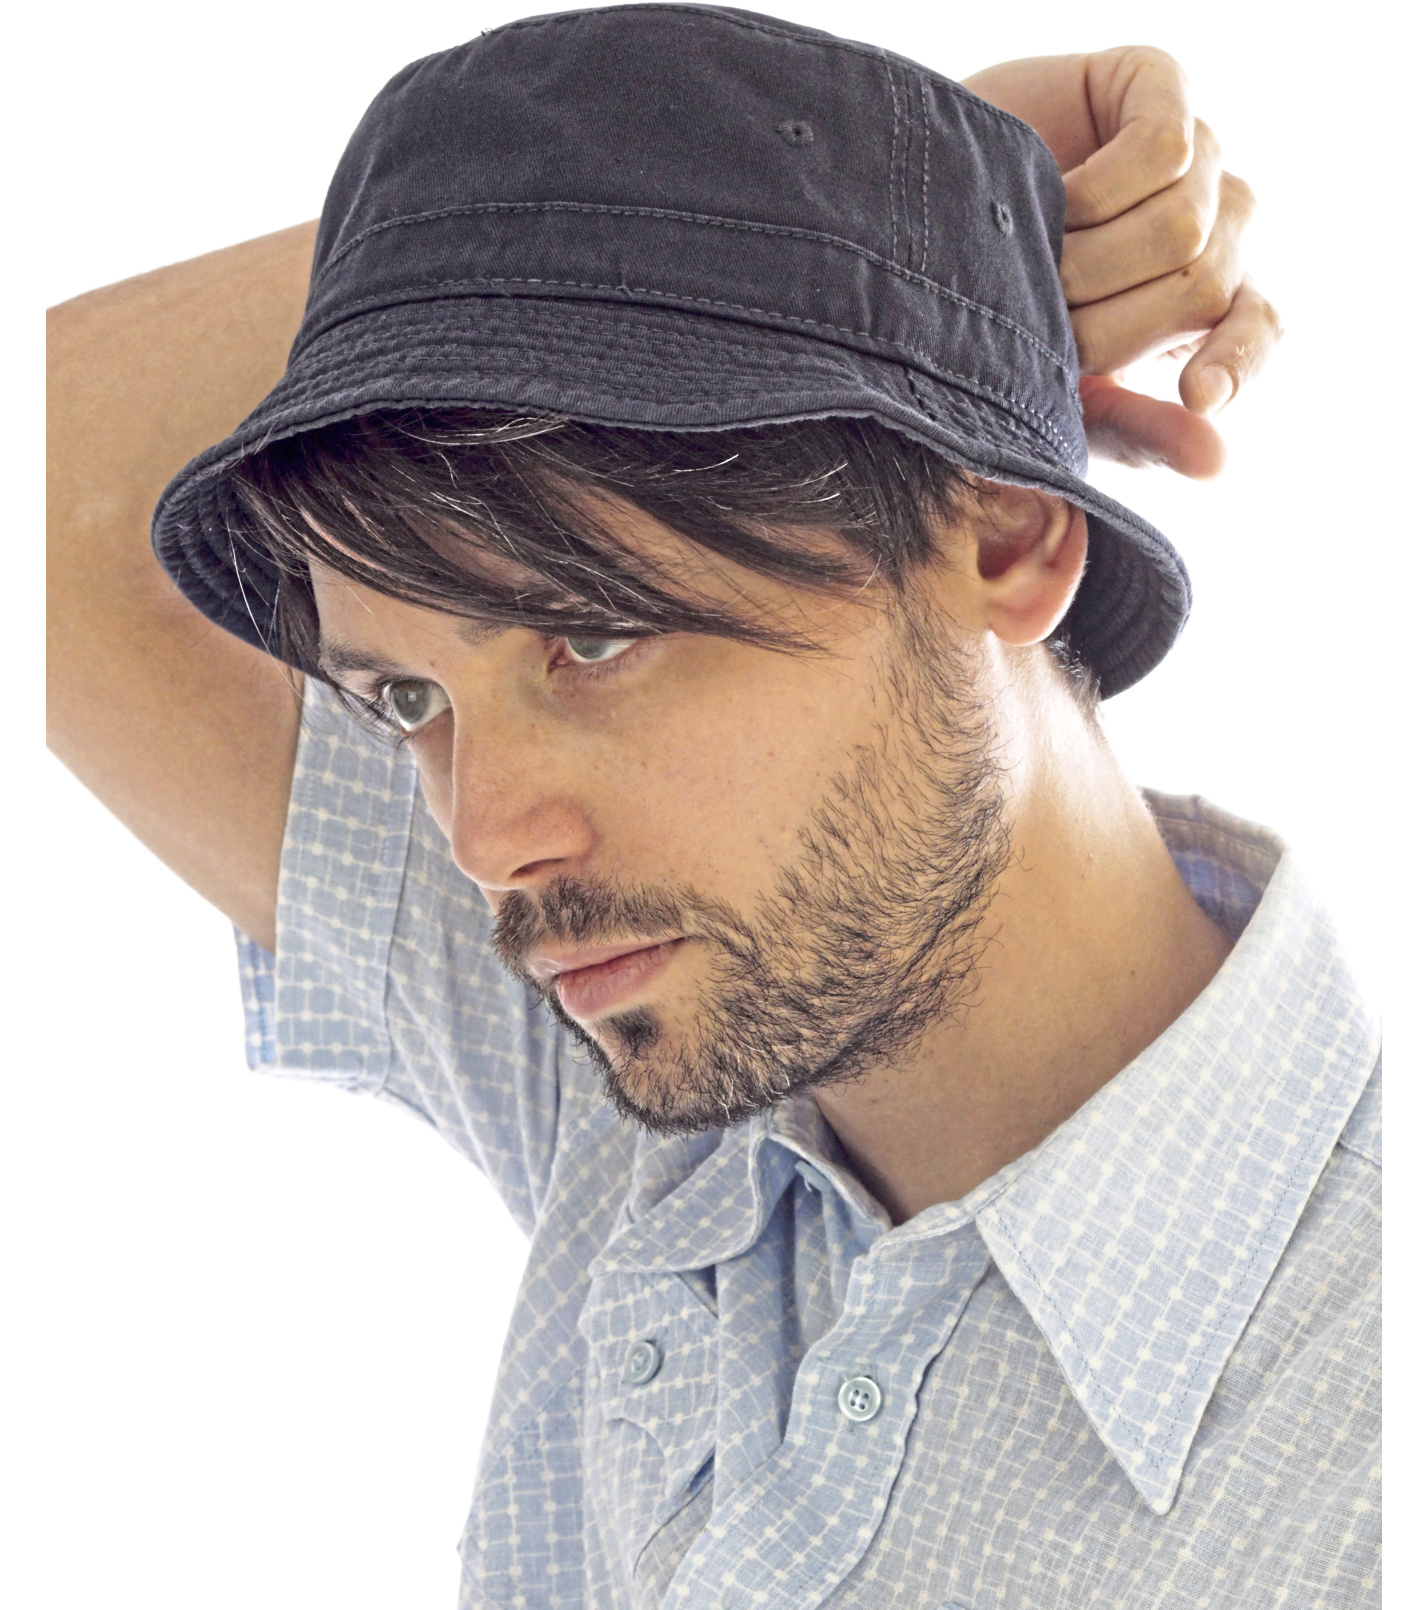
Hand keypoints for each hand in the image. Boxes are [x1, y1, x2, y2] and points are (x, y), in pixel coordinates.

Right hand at [963, 49, 1281, 477]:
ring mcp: (1197, 154)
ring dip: (1092, 261)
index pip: (1259, 329)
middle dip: (1108, 322)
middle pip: (1202, 289)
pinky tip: (1055, 197)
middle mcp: (1215, 224)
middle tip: (1041, 319)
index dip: (1234, 363)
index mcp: (1205, 301)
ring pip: (1185, 228)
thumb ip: (1136, 429)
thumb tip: (1215, 464)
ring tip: (1039, 261)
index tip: (1197, 395)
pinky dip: (1101, 190)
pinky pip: (1166, 150)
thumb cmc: (1000, 313)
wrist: (926, 217)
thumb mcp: (1063, 391)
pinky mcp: (1160, 86)